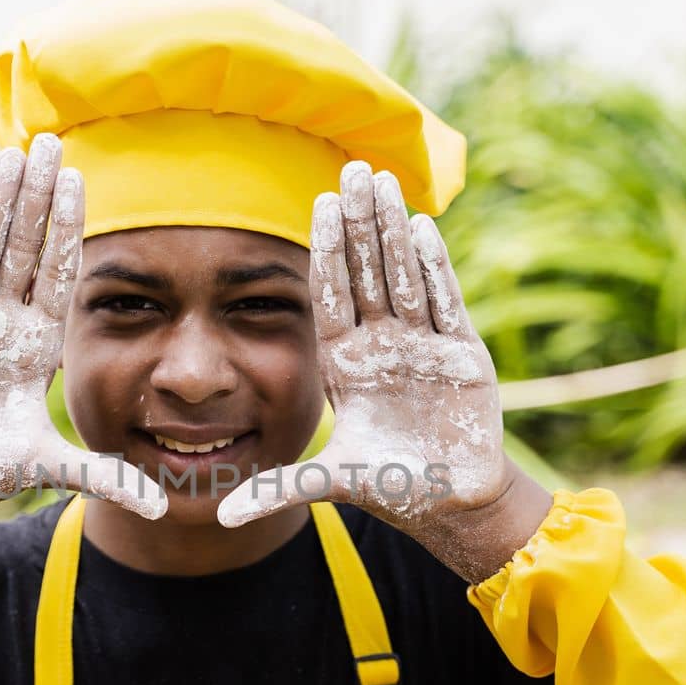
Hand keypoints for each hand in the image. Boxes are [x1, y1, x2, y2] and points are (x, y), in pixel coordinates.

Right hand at [0, 136, 165, 520]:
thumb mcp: (52, 466)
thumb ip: (105, 477)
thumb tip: (162, 507)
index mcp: (35, 343)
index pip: (57, 273)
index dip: (68, 229)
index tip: (83, 182)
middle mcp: (0, 322)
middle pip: (22, 247)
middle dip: (37, 197)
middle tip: (52, 143)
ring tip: (11, 156)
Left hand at [217, 161, 509, 533]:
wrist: (451, 503)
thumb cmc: (392, 486)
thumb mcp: (328, 481)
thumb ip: (277, 490)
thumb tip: (222, 516)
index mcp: (348, 364)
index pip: (333, 296)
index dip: (327, 252)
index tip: (315, 206)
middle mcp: (384, 346)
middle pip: (368, 271)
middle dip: (359, 222)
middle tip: (351, 168)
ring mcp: (423, 346)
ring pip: (405, 275)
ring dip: (394, 228)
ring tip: (383, 180)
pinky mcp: (463, 355)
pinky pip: (444, 302)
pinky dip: (434, 266)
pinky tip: (422, 227)